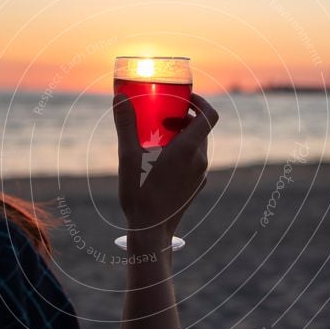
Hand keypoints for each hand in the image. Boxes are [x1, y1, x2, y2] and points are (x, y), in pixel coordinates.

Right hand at [112, 93, 218, 238]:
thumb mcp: (128, 156)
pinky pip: (194, 163)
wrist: (151, 231)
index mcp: (188, 149)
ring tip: (158, 141)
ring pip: (197, 146)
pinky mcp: (196, 187)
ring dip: (182, 137)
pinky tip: (161, 163)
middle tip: (162, 118)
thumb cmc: (140, 194)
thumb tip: (119, 97)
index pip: (209, 115)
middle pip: (201, 129)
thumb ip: (126, 125)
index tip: (184, 99)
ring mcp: (201, 175)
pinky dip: (183, 155)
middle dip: (184, 119)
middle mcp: (200, 160)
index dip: (200, 102)